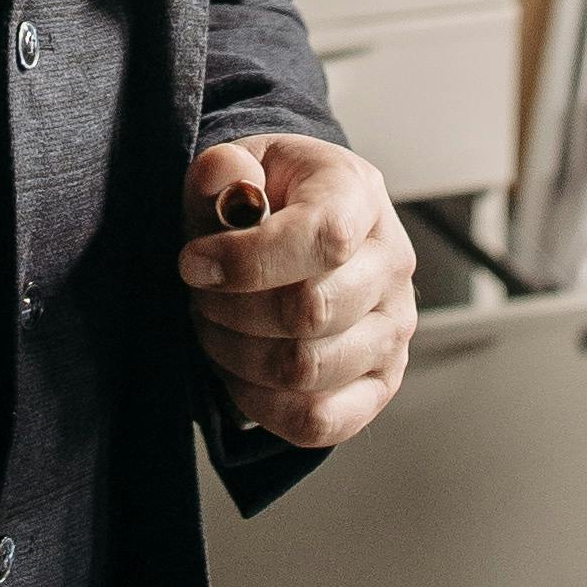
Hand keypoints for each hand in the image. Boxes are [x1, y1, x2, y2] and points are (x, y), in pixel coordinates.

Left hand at [180, 134, 414, 454]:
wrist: (295, 229)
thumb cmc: (264, 199)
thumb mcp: (238, 165)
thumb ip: (222, 169)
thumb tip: (224, 174)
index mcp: (360, 195)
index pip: (324, 238)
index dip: (247, 260)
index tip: (192, 262)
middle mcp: (392, 263)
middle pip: (310, 312)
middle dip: (231, 310)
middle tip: (201, 295)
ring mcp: (394, 328)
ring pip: (307, 370)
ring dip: (239, 356)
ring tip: (217, 328)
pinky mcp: (381, 382)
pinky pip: (322, 421)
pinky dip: (264, 405)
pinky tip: (239, 372)